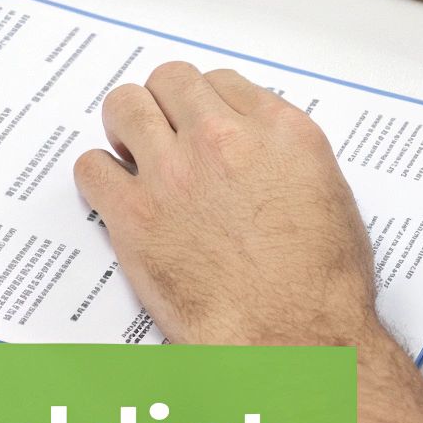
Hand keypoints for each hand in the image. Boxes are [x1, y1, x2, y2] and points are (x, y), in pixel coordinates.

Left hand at [72, 61, 378, 345]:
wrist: (290, 341)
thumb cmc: (320, 290)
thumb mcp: (331, 201)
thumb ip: (289, 162)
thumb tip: (264, 158)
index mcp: (280, 133)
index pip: (223, 83)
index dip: (206, 103)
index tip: (200, 120)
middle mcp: (223, 141)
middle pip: (171, 81)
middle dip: (164, 103)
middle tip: (162, 131)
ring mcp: (175, 173)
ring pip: (126, 107)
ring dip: (126, 125)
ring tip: (131, 151)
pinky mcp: (134, 214)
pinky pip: (92, 166)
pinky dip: (98, 176)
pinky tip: (113, 193)